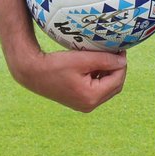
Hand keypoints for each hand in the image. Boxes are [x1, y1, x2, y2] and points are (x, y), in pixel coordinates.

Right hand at [12, 46, 128, 112]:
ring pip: (107, 89)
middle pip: (114, 86)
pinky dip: (99, 78)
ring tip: (105, 57)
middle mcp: (89, 105)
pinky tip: (94, 65)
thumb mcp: (82, 59)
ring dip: (109, 74)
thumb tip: (123, 61)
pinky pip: (97, 90)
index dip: (121, 64)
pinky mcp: (79, 101)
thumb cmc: (55, 65)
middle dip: (117, 70)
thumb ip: (105, 60)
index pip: (117, 80)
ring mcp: (84, 105)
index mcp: (91, 97)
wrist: (32, 72)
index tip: (120, 50)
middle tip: (115, 53)